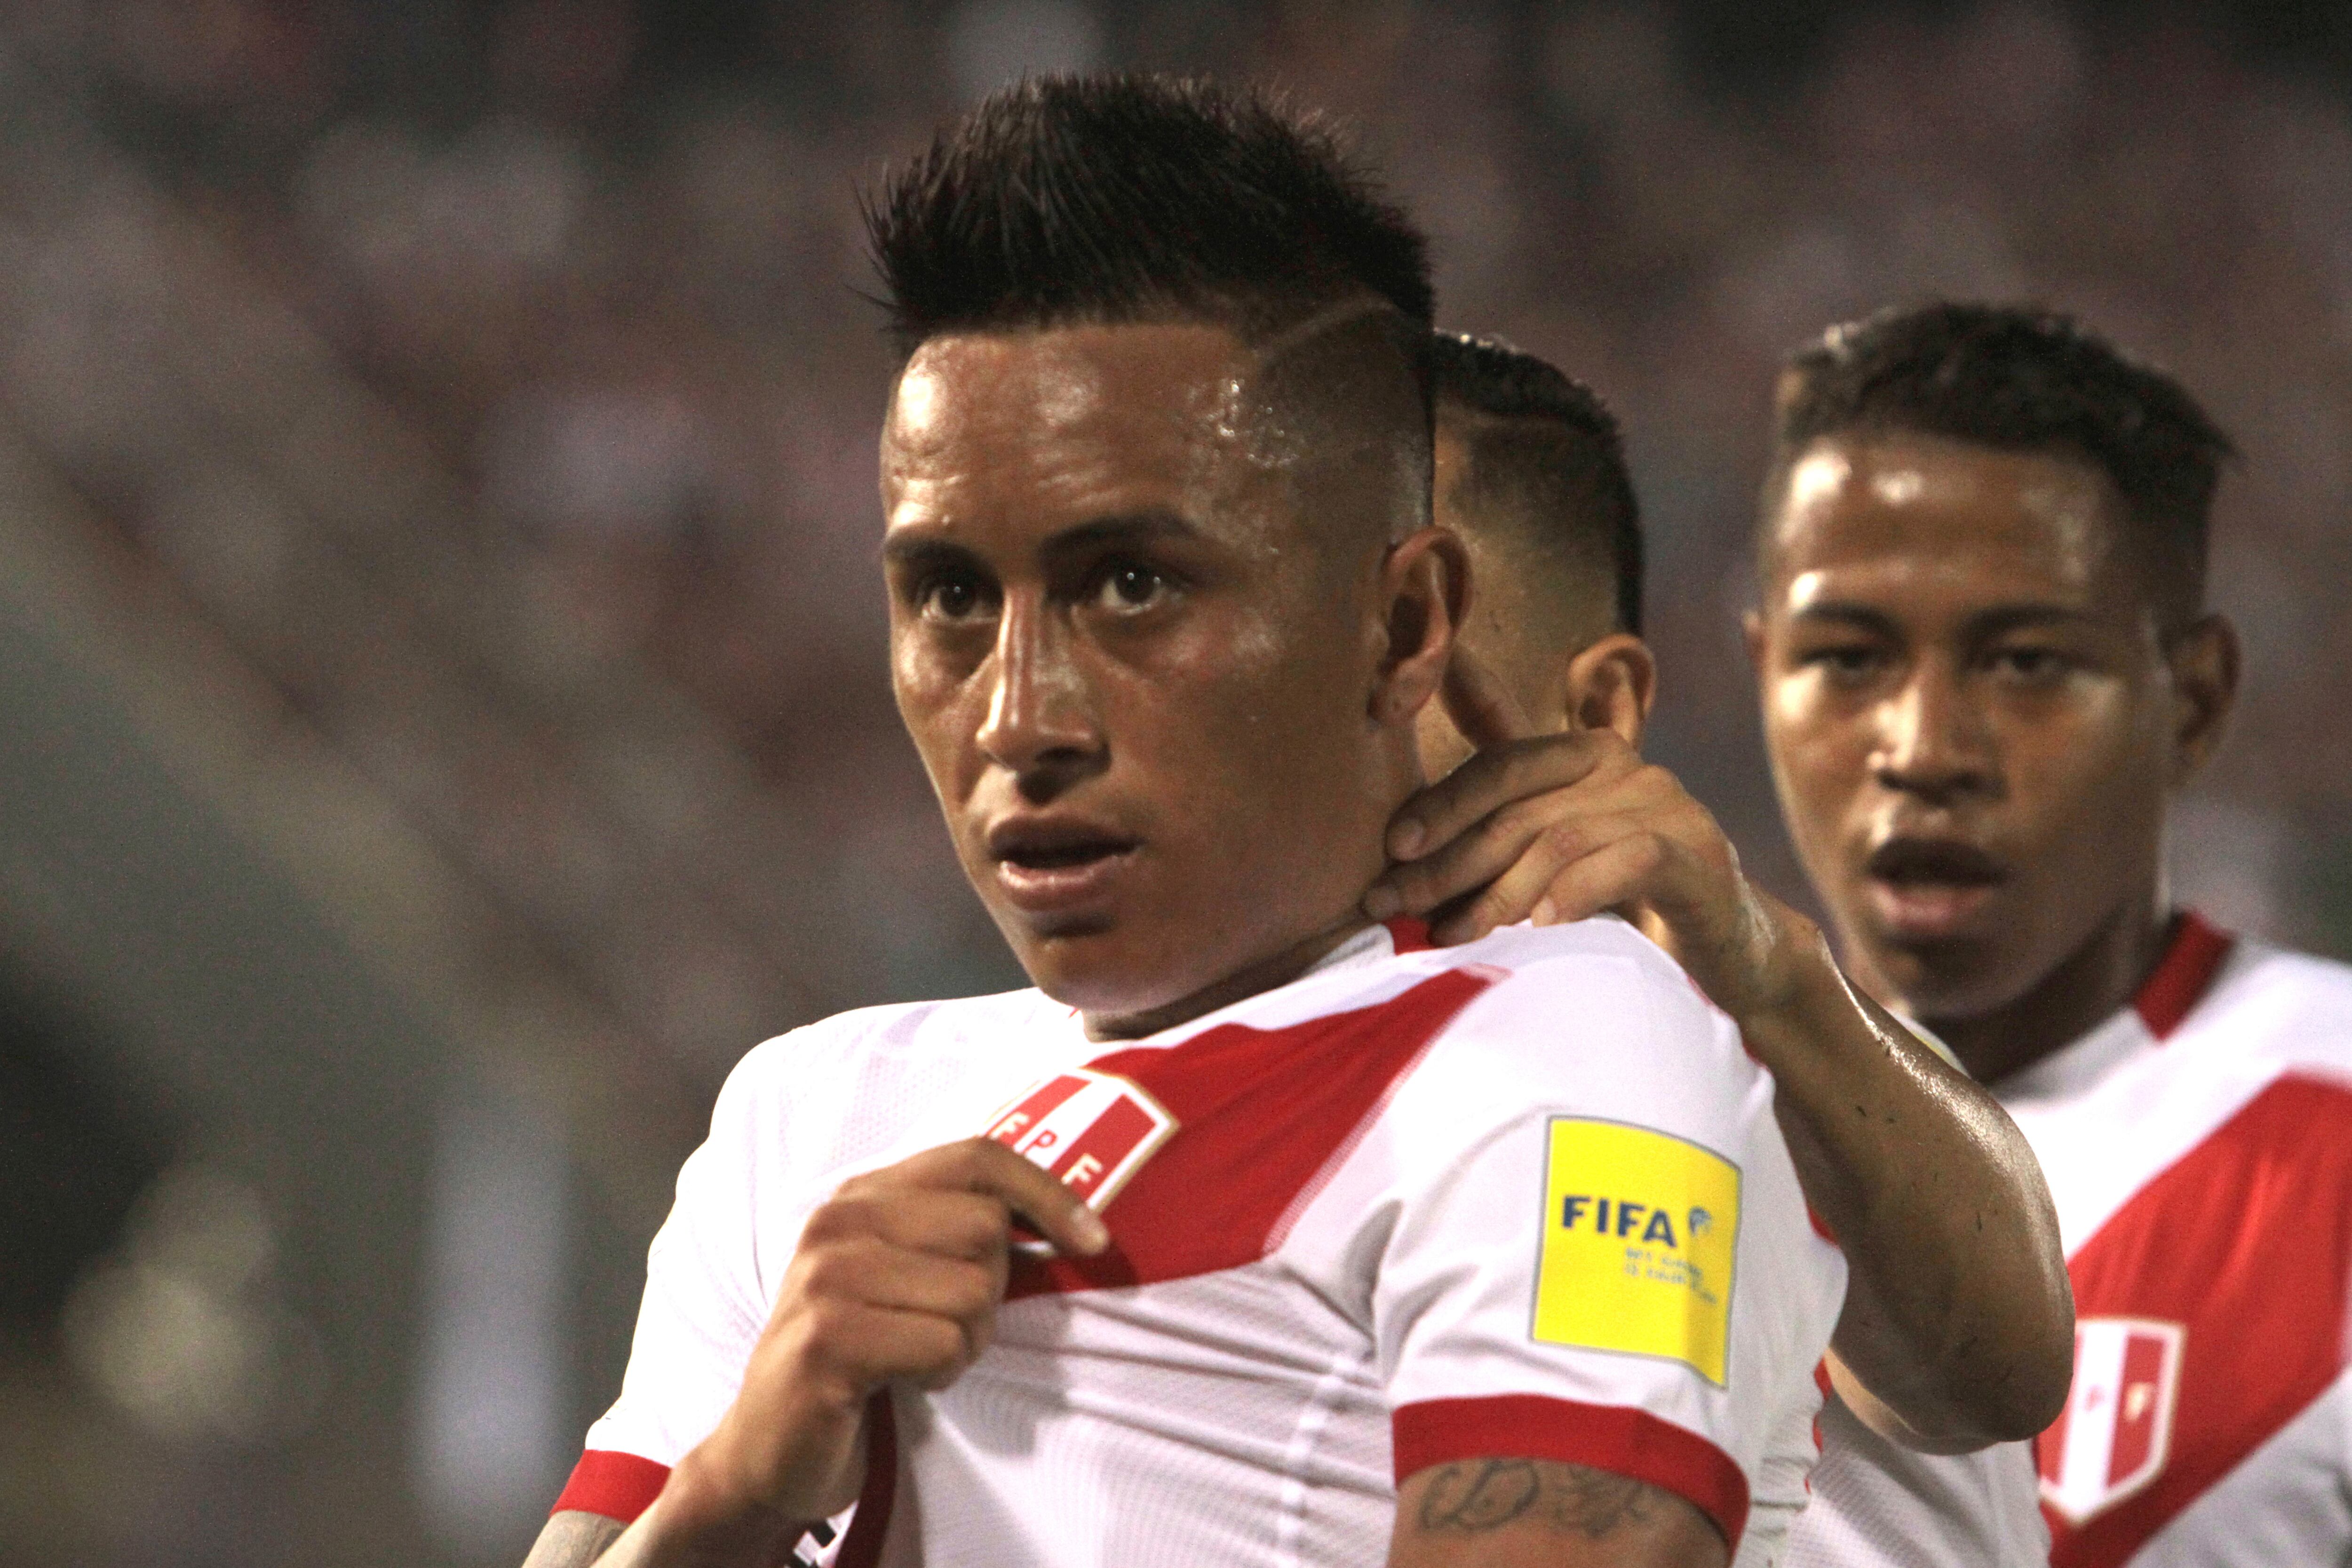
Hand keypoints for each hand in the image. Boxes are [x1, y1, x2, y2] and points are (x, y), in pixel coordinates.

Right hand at [664, 1139, 1109, 1545]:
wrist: (770, 1446)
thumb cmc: (862, 1357)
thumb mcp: (908, 1276)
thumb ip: (961, 1234)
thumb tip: (1074, 1221)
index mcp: (863, 1193)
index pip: (978, 1157)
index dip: (1047, 1193)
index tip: (1094, 1241)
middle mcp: (839, 1220)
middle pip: (986, 1229)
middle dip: (991, 1292)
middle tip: (945, 1328)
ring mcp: (826, 1276)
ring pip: (972, 1293)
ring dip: (966, 1342)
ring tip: (916, 1358)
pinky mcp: (826, 1337)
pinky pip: (942, 1345)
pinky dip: (940, 1373)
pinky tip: (899, 1384)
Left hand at [1365, 645, 1803, 1026]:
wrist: (1732, 944)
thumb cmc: (1629, 898)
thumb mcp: (1561, 852)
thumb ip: (1502, 827)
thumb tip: (1402, 838)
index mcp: (1586, 752)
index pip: (1500, 764)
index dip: (1442, 803)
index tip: (1393, 847)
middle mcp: (1626, 765)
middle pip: (1519, 808)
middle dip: (1447, 861)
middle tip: (1393, 903)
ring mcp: (1665, 804)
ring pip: (1559, 839)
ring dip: (1494, 894)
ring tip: (1450, 935)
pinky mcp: (1696, 852)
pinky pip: (1625, 861)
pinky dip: (1575, 892)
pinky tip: (1538, 927)